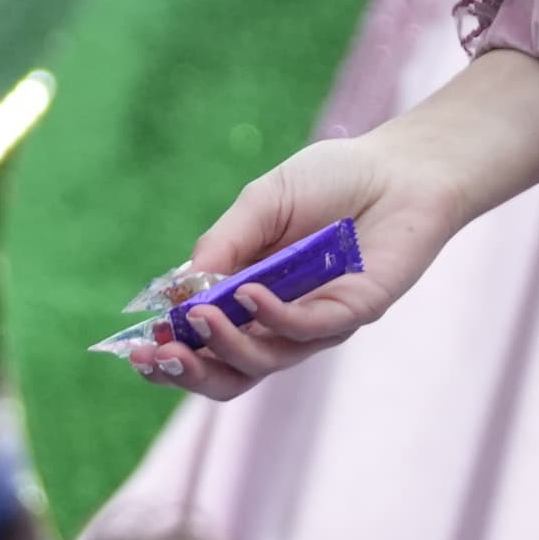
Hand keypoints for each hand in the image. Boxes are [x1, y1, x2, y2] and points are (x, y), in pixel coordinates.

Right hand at [138, 51, 538, 396]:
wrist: (404, 166)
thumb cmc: (334, 179)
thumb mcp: (264, 201)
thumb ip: (224, 242)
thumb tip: (182, 289)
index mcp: (251, 297)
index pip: (203, 344)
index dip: (169, 354)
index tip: (134, 350)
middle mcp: (282, 320)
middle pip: (229, 373)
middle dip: (189, 372)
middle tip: (157, 357)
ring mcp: (318, 322)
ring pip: (263, 362)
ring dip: (224, 346)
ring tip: (199, 320)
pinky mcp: (353, 312)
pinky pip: (307, 330)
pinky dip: (272, 319)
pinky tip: (251, 296)